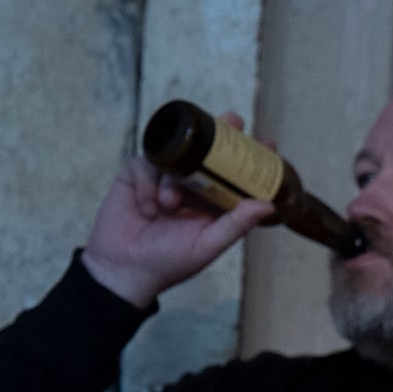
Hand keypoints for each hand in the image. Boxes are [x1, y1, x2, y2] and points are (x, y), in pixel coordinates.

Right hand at [81, 112, 273, 306]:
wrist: (124, 269)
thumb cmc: (168, 262)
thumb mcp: (207, 245)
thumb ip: (236, 224)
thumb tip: (268, 204)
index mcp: (212, 201)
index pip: (234, 173)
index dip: (250, 156)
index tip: (268, 142)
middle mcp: (191, 186)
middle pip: (208, 150)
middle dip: (221, 133)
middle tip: (233, 122)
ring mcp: (162, 177)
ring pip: (176, 156)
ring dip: (174, 179)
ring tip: (169, 205)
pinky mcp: (136, 175)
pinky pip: (145, 163)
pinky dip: (148, 185)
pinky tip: (147, 208)